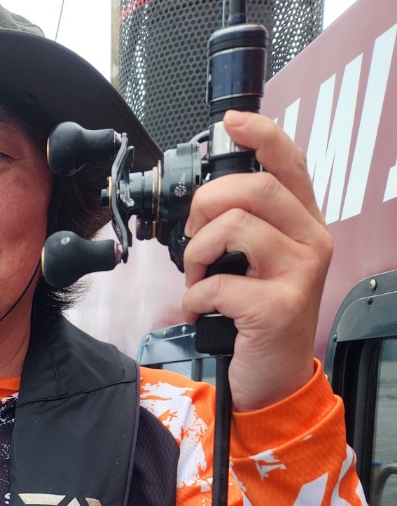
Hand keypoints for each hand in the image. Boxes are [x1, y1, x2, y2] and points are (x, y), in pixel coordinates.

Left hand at [181, 110, 332, 411]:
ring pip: (234, 227)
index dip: (261, 135)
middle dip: (207, 206)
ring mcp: (300, 274)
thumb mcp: (259, 265)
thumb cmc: (258, 320)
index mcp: (305, 225)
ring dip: (197, 254)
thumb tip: (206, 201)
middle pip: (253, 189)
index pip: (291, 163)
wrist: (272, 380)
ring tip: (198, 278)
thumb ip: (247, 227)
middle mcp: (312, 242)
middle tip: (195, 238)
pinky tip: (201, 309)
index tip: (231, 125)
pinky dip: (194, 296)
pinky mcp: (277, 307)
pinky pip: (218, 282)